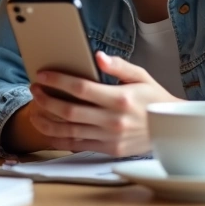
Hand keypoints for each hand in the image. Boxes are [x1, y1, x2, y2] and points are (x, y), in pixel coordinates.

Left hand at [28, 51, 181, 156]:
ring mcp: (109, 137)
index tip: (42, 76)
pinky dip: (58, 138)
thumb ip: (118, 65)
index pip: (80, 88)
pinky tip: (47, 129)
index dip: (57, 81)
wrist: (171, 130)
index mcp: (120, 99)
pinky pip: (77, 145)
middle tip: (35, 89)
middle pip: (69, 110)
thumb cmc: (153, 99)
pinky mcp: (108, 149)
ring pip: (68, 131)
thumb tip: (98, 56)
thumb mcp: (141, 76)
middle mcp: (113, 120)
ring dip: (46, 120)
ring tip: (34, 109)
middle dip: (46, 99)